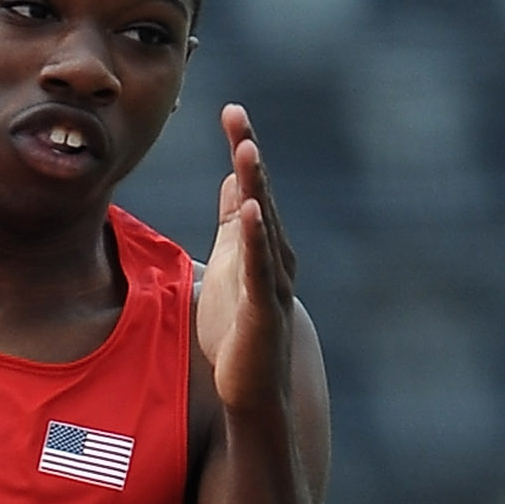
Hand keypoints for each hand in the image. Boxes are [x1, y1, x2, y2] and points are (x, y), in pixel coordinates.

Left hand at [195, 104, 297, 422]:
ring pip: (264, 227)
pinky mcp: (264, 311)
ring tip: (245, 150)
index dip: (242, 149)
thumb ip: (231, 226)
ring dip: (255, 187)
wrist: (252, 392)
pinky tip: (251, 210)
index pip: (251, 188)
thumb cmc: (238, 334)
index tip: (230, 111)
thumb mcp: (229, 267)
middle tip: (236, 114)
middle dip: (248, 155)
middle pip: (260, 196)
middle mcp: (275, 257)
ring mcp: (273, 283)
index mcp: (263, 245)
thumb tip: (229, 182)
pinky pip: (260, 269)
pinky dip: (257, 239)